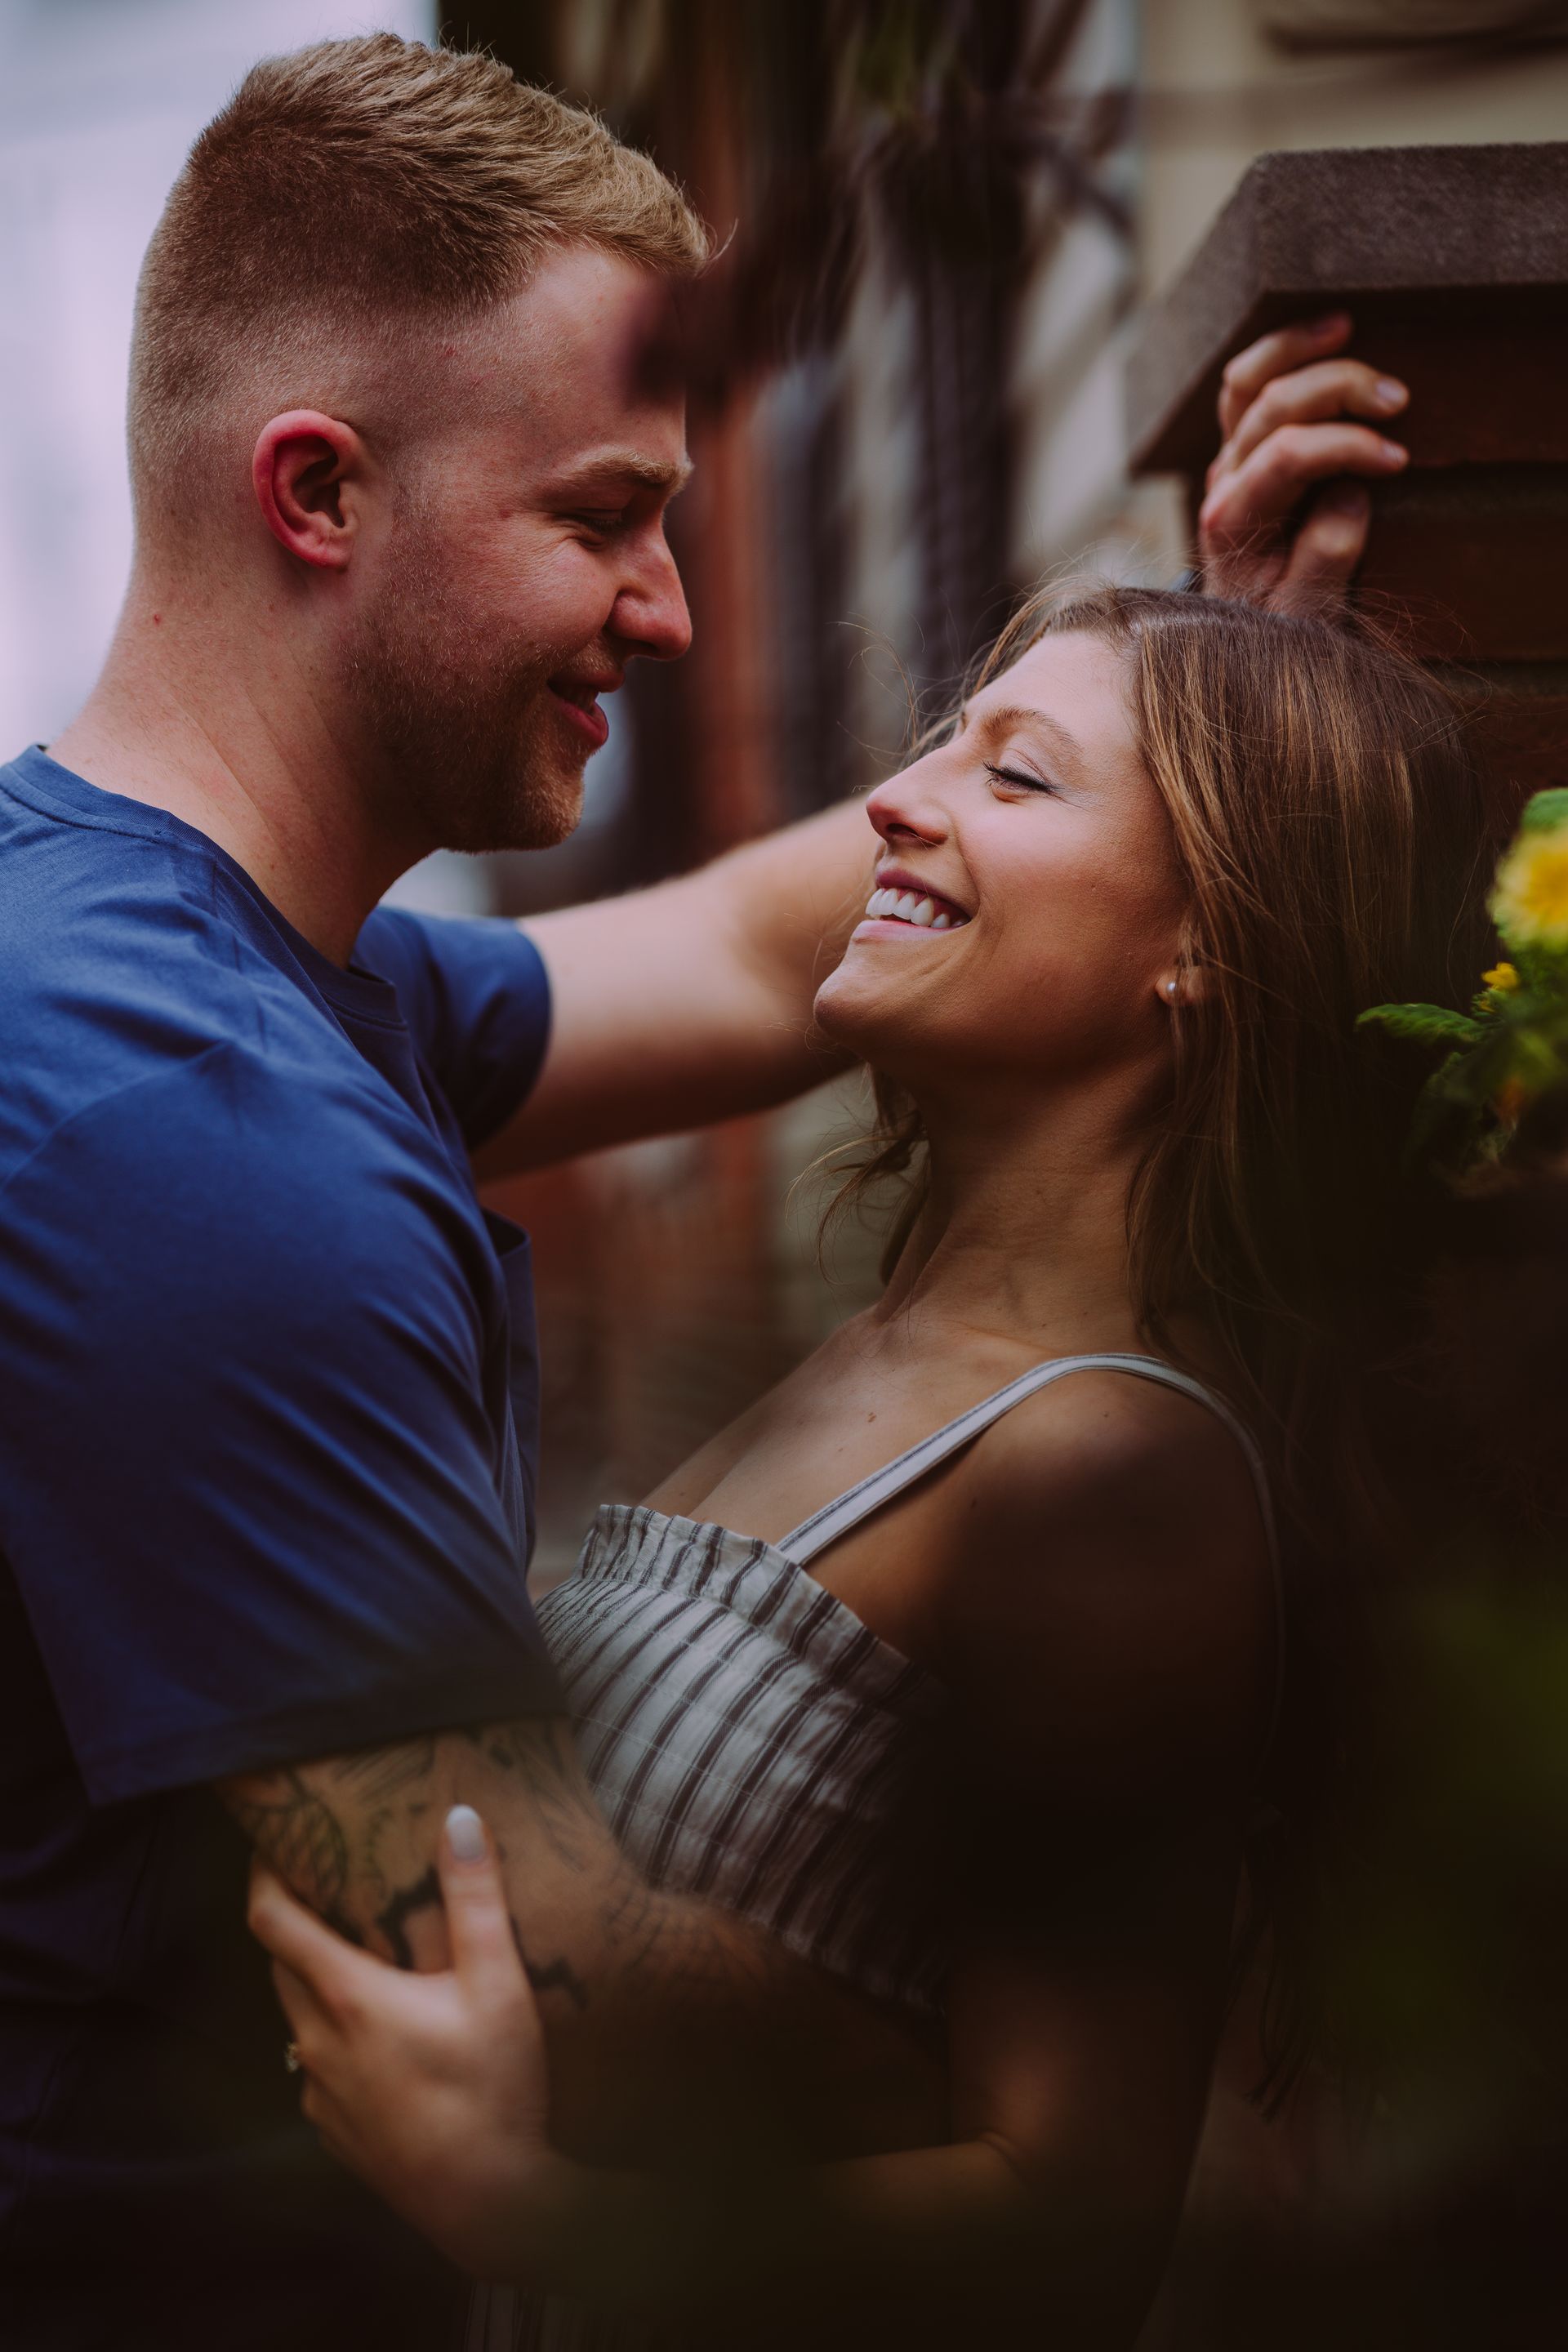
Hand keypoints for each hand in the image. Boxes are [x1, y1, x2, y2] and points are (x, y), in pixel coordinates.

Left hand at [249, 1803, 574, 2280]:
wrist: (491, 2205)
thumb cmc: (495, 2091)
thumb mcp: (500, 1983)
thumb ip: (476, 1897)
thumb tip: (459, 1818)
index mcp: (348, 1998)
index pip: (272, 1922)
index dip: (262, 1875)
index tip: (272, 1841)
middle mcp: (319, 2045)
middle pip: (281, 1966)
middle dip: (294, 1924)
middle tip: (327, 1889)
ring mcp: (322, 2096)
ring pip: (298, 2021)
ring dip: (315, 1984)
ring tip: (360, 1961)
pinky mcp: (336, 2134)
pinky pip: (318, 2071)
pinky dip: (335, 2040)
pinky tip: (382, 2040)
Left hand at [1198, 313, 1410, 614]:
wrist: (1245, 637)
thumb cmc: (1280, 626)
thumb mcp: (1307, 615)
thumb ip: (1324, 561)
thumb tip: (1351, 496)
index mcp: (1233, 521)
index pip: (1287, 457)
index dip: (1346, 447)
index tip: (1399, 462)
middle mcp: (1222, 483)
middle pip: (1271, 407)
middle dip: (1338, 390)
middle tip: (1399, 399)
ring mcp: (1227, 462)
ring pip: (1246, 382)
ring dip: (1298, 348)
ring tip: (1348, 326)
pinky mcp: (1238, 450)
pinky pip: (1245, 385)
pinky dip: (1280, 352)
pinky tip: (1325, 334)